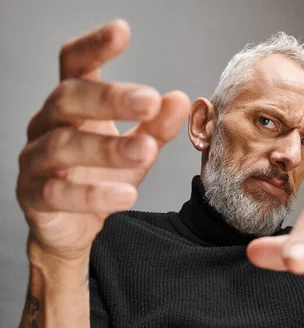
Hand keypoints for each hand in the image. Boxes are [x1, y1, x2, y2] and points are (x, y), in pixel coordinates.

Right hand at [17, 19, 190, 259]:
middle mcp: (46, 125)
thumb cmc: (101, 180)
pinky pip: (57, 192)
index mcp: (71, 106)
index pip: (74, 65)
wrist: (75, 229)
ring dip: (107, 149)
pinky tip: (125, 195)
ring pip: (63, 145)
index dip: (93, 46)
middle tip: (150, 101)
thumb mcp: (135, 151)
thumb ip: (154, 127)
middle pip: (68, 98)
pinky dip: (92, 194)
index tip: (121, 32)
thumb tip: (180, 100)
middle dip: (109, 99)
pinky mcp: (33, 196)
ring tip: (146, 151)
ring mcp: (35, 160)